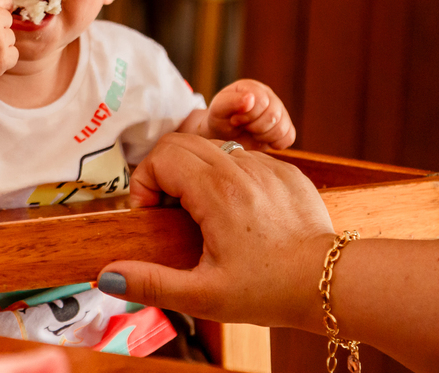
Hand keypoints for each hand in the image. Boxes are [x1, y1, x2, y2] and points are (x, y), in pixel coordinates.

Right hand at [97, 133, 332, 328]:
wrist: (332, 284)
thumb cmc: (269, 292)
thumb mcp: (203, 296)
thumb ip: (150, 284)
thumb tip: (106, 277)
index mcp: (217, 192)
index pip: (161, 156)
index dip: (145, 182)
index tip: (153, 215)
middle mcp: (242, 168)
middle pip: (183, 142)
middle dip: (165, 172)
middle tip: (171, 214)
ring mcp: (268, 166)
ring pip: (214, 147)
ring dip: (197, 173)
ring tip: (203, 216)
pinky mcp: (287, 172)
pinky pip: (246, 158)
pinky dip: (230, 177)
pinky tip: (239, 215)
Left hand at [206, 79, 295, 148]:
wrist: (223, 134)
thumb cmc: (220, 119)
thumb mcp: (218, 109)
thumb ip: (230, 101)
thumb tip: (250, 98)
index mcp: (253, 87)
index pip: (262, 101)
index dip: (247, 115)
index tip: (235, 120)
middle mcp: (269, 97)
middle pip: (273, 116)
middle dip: (255, 127)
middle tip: (243, 127)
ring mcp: (280, 111)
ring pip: (282, 128)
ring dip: (263, 136)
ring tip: (251, 133)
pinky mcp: (285, 127)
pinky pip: (289, 137)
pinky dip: (275, 143)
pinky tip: (261, 139)